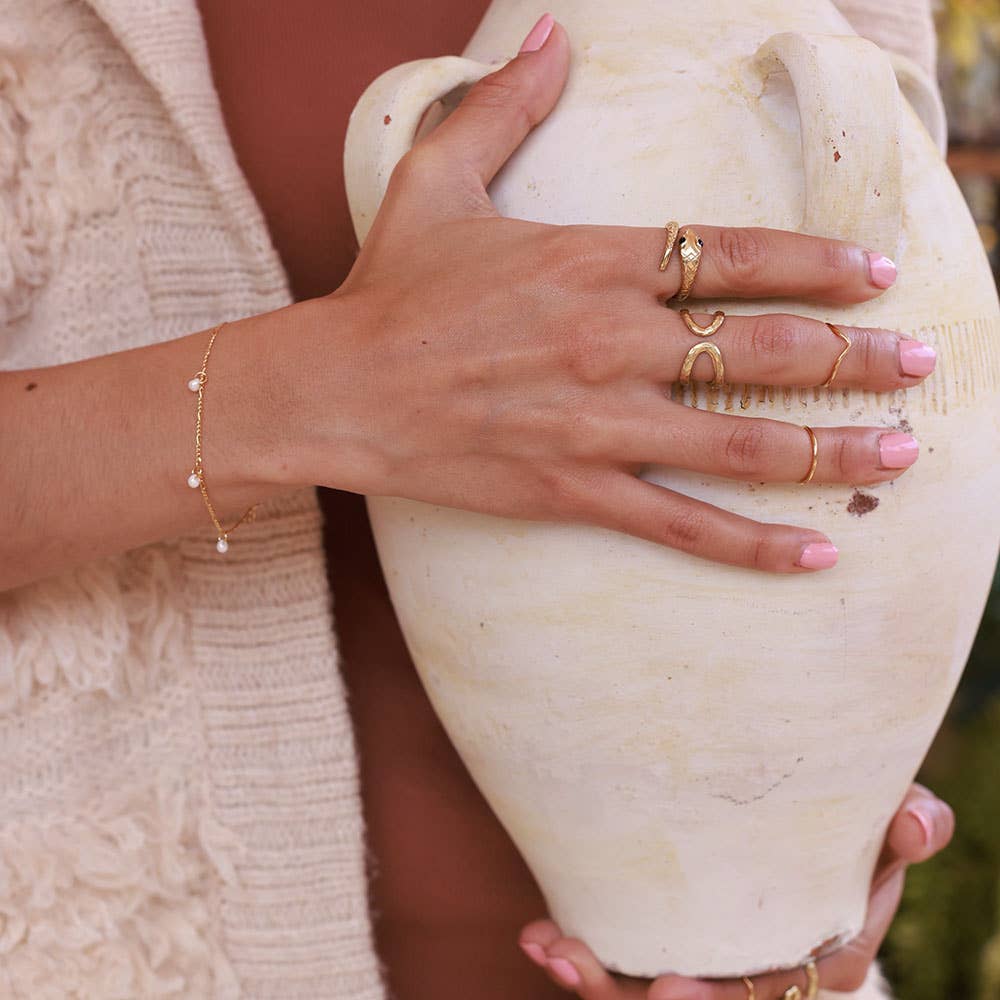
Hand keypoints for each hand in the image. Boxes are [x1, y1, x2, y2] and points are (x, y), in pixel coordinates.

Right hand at [300, 16, 934, 571]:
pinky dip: (750, 543)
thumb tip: (546, 33)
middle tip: (921, 368)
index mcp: (590, 261)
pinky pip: (678, 524)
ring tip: (901, 451)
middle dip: (854, 358)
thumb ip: (502, 105)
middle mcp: (610, 341)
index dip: (819, 265)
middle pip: (760, 349)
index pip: (735, 256)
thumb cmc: (390, 289)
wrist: (336, 388)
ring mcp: (596, 423)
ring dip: (829, 448)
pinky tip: (814, 553)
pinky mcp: (571, 489)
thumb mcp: (436, 178)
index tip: (878, 277)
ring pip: (739, 440)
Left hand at [515, 783, 953, 998]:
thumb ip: (907, 826)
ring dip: (590, 976)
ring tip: (546, 946)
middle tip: (580, 968)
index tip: (665, 987)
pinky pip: (621, 962)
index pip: (768, 993)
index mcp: (818, 956)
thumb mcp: (885, 829)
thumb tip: (916, 818)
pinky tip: (538, 932)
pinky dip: (577, 952)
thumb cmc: (851, 829)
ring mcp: (708, 959)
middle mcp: (758, 974)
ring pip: (645, 991)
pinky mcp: (665, 937)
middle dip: (631, 997)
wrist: (800, 823)